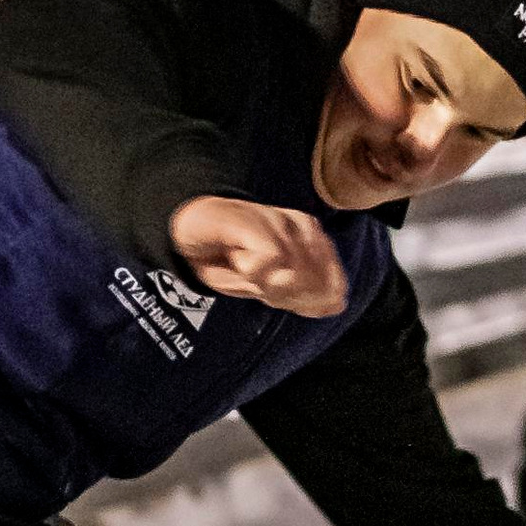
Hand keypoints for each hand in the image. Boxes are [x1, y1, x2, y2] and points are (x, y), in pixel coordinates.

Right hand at [172, 195, 347, 317]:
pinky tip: (236, 260)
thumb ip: (302, 295)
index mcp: (311, 238)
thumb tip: (339, 304)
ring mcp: (278, 221)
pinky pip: (269, 259)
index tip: (275, 298)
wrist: (187, 230)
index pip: (332, 283)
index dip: (308, 303)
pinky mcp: (253, 221)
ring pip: (293, 274)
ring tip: (241, 269)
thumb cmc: (227, 257)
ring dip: (264, 285)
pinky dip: (252, 271)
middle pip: (314, 284)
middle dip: (285, 298)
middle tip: (254, 284)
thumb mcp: (267, 286)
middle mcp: (300, 226)